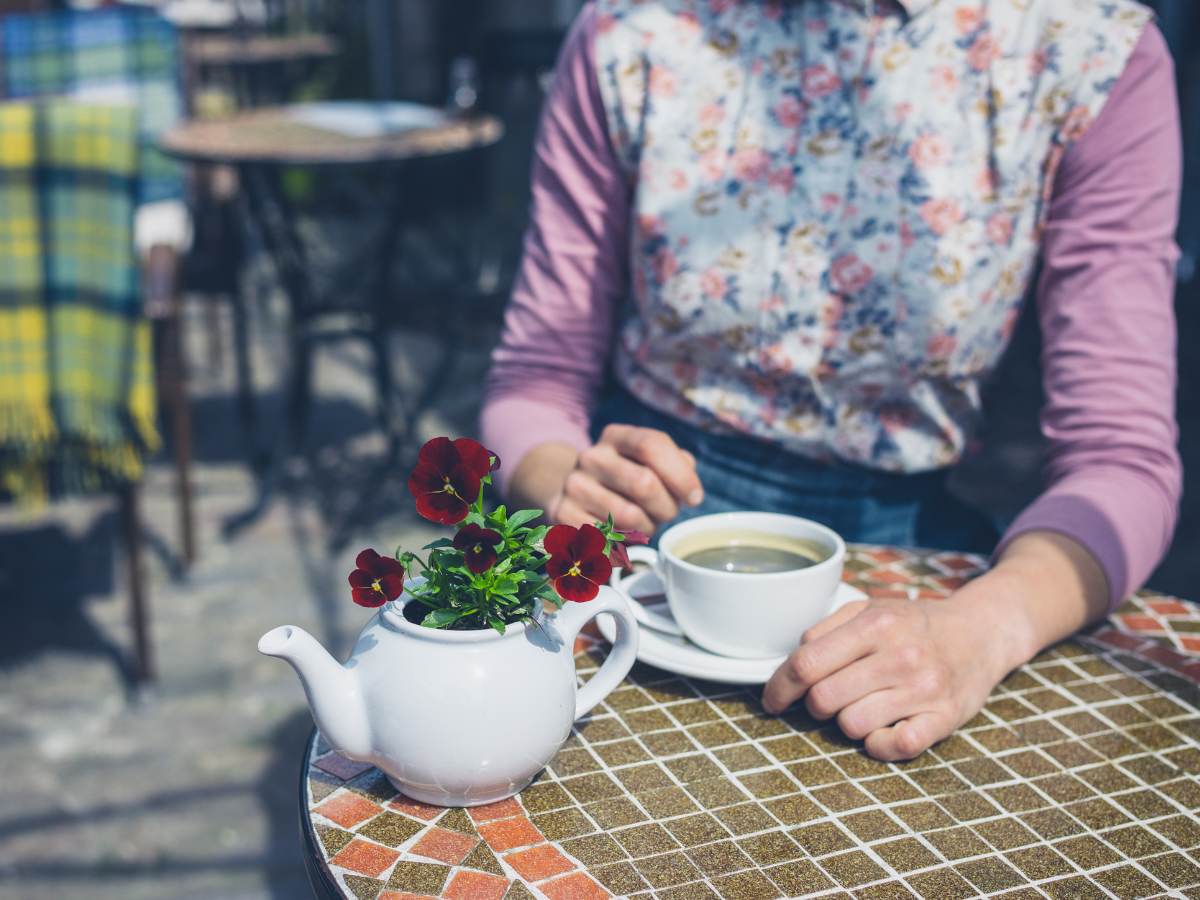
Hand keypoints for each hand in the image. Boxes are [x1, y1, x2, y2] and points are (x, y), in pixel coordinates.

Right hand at [550, 424, 703, 534]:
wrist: (575, 493)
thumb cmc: (626, 479)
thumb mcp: (647, 462)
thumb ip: (675, 465)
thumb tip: (690, 488)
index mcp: (615, 437)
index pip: (652, 445)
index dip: (681, 474)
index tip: (695, 497)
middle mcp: (591, 457)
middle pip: (644, 484)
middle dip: (667, 507)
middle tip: (666, 513)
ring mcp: (575, 487)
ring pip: (629, 516)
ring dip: (648, 528)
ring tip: (643, 523)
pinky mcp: (565, 516)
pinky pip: (610, 538)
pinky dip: (625, 543)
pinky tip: (622, 534)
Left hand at [760, 531, 1108, 759]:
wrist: (982, 632)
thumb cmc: (915, 623)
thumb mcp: (870, 609)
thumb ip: (827, 629)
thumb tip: (793, 661)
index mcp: (875, 624)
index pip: (806, 663)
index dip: (779, 687)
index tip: (771, 701)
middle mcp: (900, 655)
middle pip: (823, 700)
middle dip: (815, 705)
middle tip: (828, 700)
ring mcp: (924, 689)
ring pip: (852, 726)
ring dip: (848, 722)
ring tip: (865, 706)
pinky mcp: (945, 718)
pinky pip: (893, 747)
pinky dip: (880, 744)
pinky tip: (885, 727)